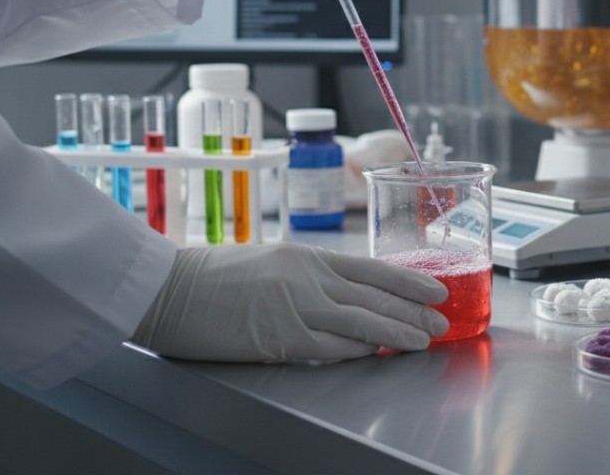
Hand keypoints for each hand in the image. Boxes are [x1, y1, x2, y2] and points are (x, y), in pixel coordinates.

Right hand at [132, 243, 449, 361]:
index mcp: (308, 256)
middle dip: (414, 310)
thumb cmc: (212, 275)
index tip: (435, 291)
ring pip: (363, 321)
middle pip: (377, 296)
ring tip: (424, 340)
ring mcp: (298, 307)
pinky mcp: (282, 338)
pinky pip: (332, 347)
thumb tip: (346, 296)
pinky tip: (379, 353)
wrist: (168, 288)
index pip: (373, 269)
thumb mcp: (272, 261)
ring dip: (398, 332)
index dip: (409, 282)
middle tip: (441, 321)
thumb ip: (309, 276)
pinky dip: (359, 350)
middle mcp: (310, 278)